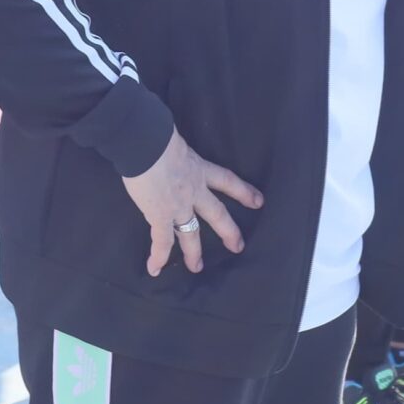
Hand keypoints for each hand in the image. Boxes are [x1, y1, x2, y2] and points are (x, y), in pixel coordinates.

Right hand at [122, 129, 262, 276]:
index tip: (258, 201)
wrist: (145, 143)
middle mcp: (194, 190)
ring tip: (197, 267)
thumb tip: (167, 146)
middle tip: (238, 246)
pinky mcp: (159, 215)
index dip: (243, 191)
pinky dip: (158, 256)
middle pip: (217, 214)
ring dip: (193, 252)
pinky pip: (161, 241)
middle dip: (228, 231)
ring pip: (191, 233)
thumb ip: (176, 150)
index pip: (227, 181)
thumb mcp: (175, 141)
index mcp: (199, 169)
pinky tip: (155, 269)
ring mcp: (178, 205)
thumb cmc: (156, 134)